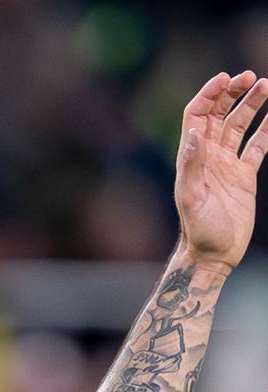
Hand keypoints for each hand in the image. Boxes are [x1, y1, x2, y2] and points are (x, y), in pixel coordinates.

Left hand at [176, 70, 267, 269]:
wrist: (214, 255)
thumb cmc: (199, 231)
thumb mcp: (191, 199)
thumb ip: (191, 166)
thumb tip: (193, 134)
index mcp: (192, 159)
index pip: (197, 116)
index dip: (209, 95)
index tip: (226, 78)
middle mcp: (208, 157)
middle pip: (219, 114)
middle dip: (232, 92)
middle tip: (250, 76)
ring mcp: (227, 165)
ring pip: (240, 125)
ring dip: (251, 104)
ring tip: (266, 85)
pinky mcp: (244, 175)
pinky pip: (257, 145)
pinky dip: (267, 128)